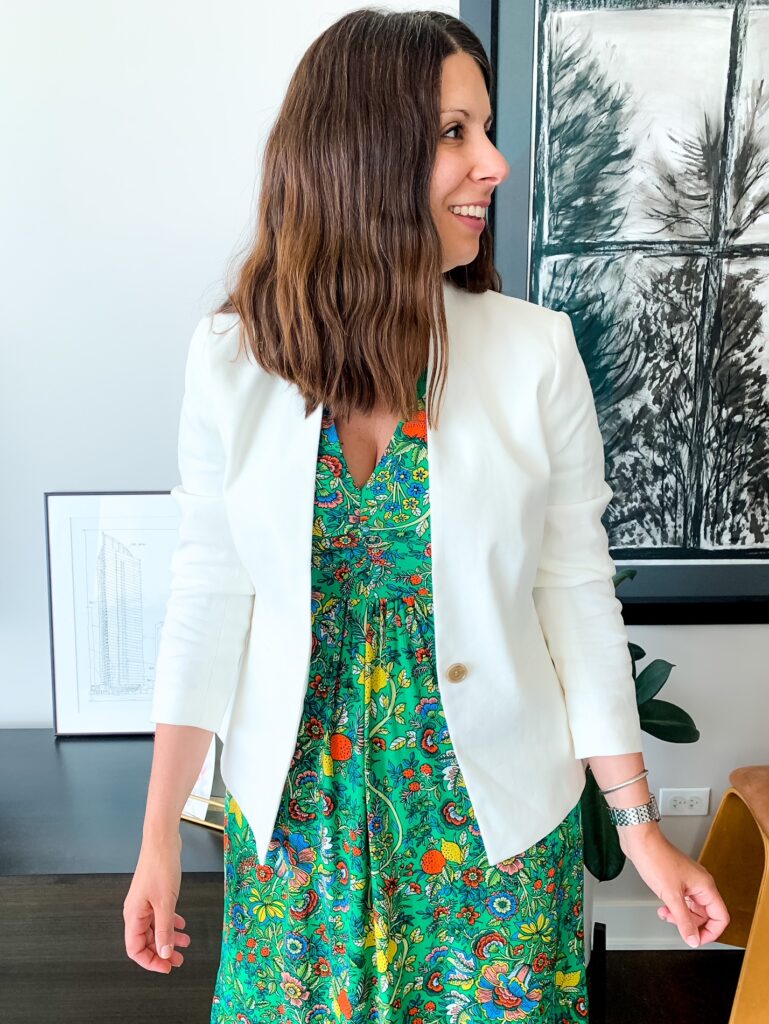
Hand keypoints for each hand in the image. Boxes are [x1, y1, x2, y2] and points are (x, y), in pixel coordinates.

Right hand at [123, 831, 190, 972]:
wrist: (162, 840)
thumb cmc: (160, 867)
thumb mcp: (165, 903)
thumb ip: (164, 929)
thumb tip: (164, 953)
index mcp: (133, 915)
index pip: (135, 949)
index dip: (150, 961)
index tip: (166, 967)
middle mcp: (136, 911)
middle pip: (146, 941)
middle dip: (162, 952)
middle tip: (178, 960)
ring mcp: (145, 902)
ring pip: (155, 928)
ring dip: (169, 937)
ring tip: (186, 943)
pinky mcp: (154, 894)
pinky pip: (160, 915)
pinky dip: (171, 922)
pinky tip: (182, 923)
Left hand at [619, 827, 729, 946]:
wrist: (640, 841)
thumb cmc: (656, 858)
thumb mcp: (671, 896)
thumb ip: (684, 920)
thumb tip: (693, 940)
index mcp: (705, 886)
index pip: (720, 917)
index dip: (711, 932)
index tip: (696, 939)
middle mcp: (700, 884)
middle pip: (705, 915)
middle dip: (690, 923)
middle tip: (674, 922)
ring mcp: (688, 881)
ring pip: (692, 909)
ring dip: (679, 916)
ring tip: (665, 913)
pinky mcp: (677, 880)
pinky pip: (682, 901)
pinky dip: (673, 908)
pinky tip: (663, 907)